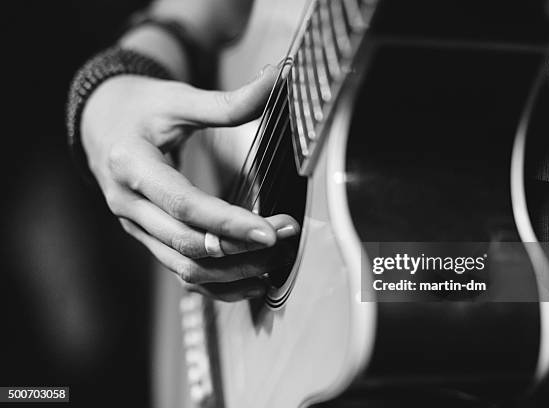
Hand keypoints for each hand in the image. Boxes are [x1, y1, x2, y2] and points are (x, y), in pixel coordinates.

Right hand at [81, 65, 299, 300]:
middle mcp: (128, 205)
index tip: (271, 232)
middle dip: (240, 247)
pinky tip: (251, 278)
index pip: (184, 205)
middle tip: (284, 236)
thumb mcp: (178, 98)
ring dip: (232, 270)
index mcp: (130, 165)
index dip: (228, 222)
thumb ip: (228, 101)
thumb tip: (277, 79)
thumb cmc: (141, 108)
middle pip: (187, 243)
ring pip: (184, 268)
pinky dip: (217, 283)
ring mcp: (135, 227)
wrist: (102, 124)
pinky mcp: (148, 238)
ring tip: (274, 260)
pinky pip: (182, 273)